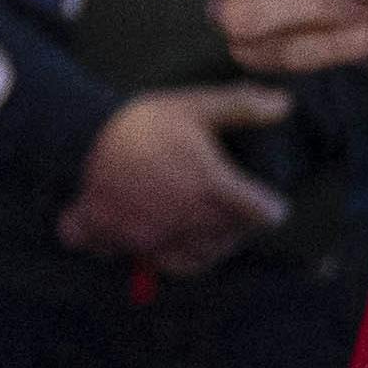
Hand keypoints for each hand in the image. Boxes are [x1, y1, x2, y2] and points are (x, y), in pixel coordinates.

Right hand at [56, 85, 294, 274]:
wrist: (82, 131)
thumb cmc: (145, 120)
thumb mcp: (196, 105)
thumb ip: (242, 107)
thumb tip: (285, 104)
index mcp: (213, 190)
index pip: (263, 216)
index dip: (269, 207)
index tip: (266, 201)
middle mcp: (186, 221)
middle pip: (229, 243)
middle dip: (235, 229)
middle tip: (231, 211)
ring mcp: (149, 237)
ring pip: (191, 262)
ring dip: (201, 250)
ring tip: (199, 229)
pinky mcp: (116, 240)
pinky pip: (139, 263)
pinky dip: (147, 256)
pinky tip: (149, 240)